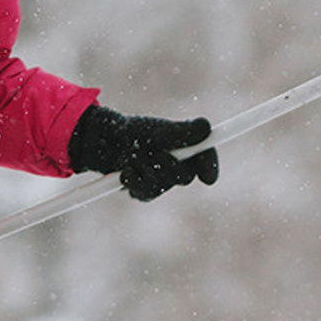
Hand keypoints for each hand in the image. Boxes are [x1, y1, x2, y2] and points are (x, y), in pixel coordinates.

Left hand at [67, 105, 218, 200]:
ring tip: (133, 154)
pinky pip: (142, 193)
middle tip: (149, 149)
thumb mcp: (160, 129)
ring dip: (141, 167)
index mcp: (190, 151)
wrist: (110, 143)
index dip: (210, 167)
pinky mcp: (147, 194)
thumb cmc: (138, 132)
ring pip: (159, 186)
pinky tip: (127, 169)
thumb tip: (206, 126)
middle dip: (163, 163)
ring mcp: (164, 184)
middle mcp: (181, 169)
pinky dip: (131, 178)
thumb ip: (183, 131)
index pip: (207, 160)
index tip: (208, 177)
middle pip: (183, 178)